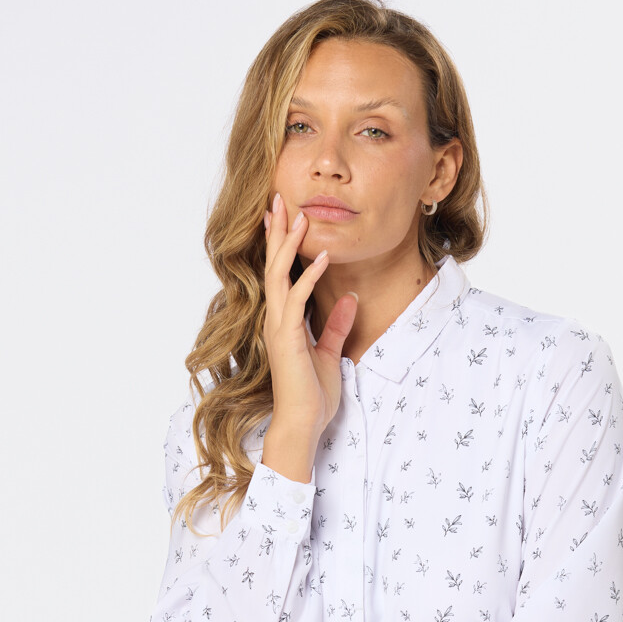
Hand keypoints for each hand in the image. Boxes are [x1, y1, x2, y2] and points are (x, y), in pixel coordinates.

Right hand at [261, 191, 358, 437]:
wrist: (302, 423)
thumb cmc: (312, 395)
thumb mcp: (330, 353)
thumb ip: (336, 325)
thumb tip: (349, 299)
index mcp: (283, 321)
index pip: (279, 273)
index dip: (281, 244)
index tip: (284, 216)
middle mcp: (276, 318)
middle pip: (273, 265)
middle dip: (277, 231)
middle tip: (279, 198)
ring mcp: (278, 327)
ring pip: (278, 274)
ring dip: (290, 244)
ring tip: (301, 215)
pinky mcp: (287, 337)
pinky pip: (295, 298)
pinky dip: (308, 276)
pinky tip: (321, 257)